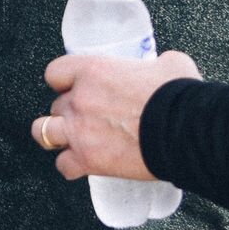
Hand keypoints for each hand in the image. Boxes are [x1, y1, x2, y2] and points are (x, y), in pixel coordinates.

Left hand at [40, 49, 200, 181]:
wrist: (185, 131)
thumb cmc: (179, 95)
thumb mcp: (168, 63)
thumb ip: (154, 64)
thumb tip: (162, 67)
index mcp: (93, 71)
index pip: (56, 72)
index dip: (64, 81)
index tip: (75, 87)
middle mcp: (79, 99)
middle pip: (56, 104)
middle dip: (70, 111)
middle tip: (90, 118)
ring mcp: (79, 131)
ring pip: (42, 132)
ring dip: (55, 136)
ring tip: (71, 140)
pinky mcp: (88, 160)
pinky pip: (63, 165)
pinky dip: (72, 166)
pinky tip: (84, 164)